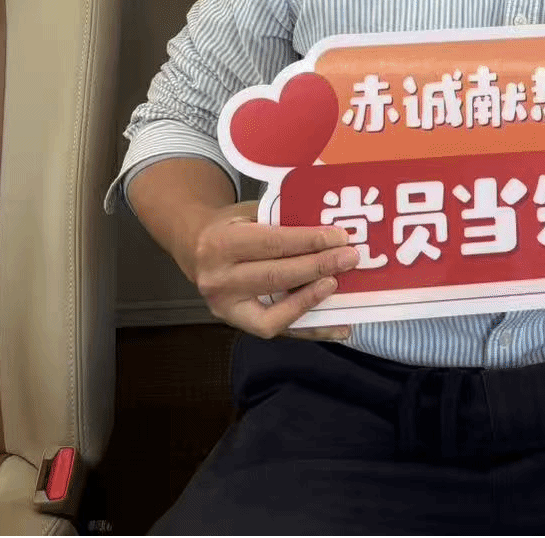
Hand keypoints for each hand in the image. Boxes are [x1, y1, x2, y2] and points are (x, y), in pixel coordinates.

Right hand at [185, 200, 358, 342]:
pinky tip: (339, 326)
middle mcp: (219, 280)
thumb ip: (283, 220)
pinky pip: (279, 331)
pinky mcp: (237, 325)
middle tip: (350, 258)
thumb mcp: (249, 212)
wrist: (195, 247)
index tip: (340, 237)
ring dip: (312, 300)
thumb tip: (331, 231)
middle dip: (318, 267)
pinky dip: (311, 330)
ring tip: (338, 285)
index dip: (309, 241)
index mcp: (220, 244)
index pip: (272, 244)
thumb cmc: (231, 225)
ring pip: (275, 313)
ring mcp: (226, 308)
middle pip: (276, 277)